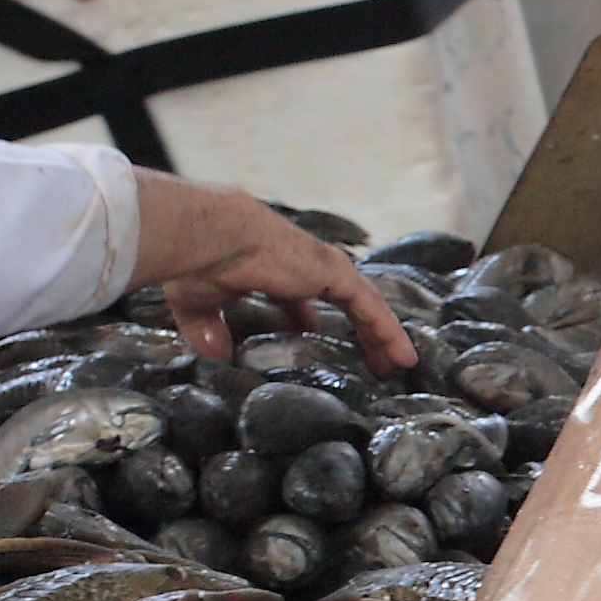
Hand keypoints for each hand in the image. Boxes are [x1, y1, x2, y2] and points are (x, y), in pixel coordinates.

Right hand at [135, 174, 420, 368]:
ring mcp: (323, 267)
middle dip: (358, 331)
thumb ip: (206, 328)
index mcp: (273, 269)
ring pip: (365, 306)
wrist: (211, 237)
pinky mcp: (336, 273)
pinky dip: (389, 332)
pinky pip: (372, 309)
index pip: (296, 294)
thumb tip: (215, 354)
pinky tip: (402, 356)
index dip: (304, 315)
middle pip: (343, 302)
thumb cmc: (201, 263)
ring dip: (383, 335)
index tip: (312, 333)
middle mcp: (304, 265)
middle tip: (372, 360)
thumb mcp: (198, 304)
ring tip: (399, 363)